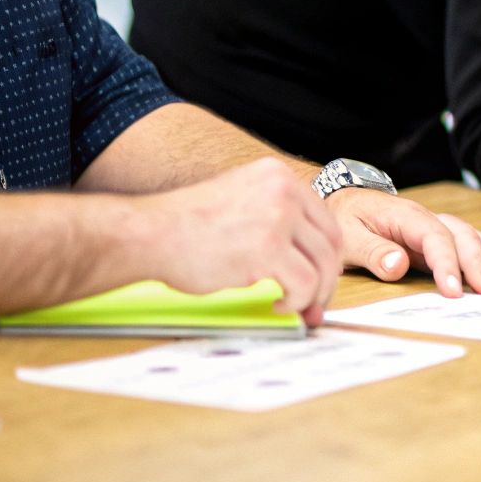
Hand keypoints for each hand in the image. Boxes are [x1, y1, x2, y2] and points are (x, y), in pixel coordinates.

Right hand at [139, 157, 342, 325]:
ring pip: (322, 266)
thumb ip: (275, 217)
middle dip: (327, 280)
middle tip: (315, 304)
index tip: (320, 279)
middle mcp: (284, 190)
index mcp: (278, 175)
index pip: (325, 219)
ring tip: (293, 306)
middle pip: (330, 243)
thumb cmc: (186, 226)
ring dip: (313, 295)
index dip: (327, 255)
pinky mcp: (267, 248)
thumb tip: (308, 258)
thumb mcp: (240, 200)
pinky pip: (304, 284)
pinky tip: (279, 305)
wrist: (149, 233)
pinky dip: (297, 301)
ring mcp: (278, 217)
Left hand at [327, 188, 480, 298]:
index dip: (446, 264)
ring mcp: (443, 229)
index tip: (452, 290)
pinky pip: (477, 249)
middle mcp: (433, 219)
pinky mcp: (447, 241)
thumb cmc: (346, 219)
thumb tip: (398, 265)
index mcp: (408, 217)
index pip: (435, 238)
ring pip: (480, 242)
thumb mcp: (348, 236)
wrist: (345, 201)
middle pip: (466, 238)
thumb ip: (373, 252)